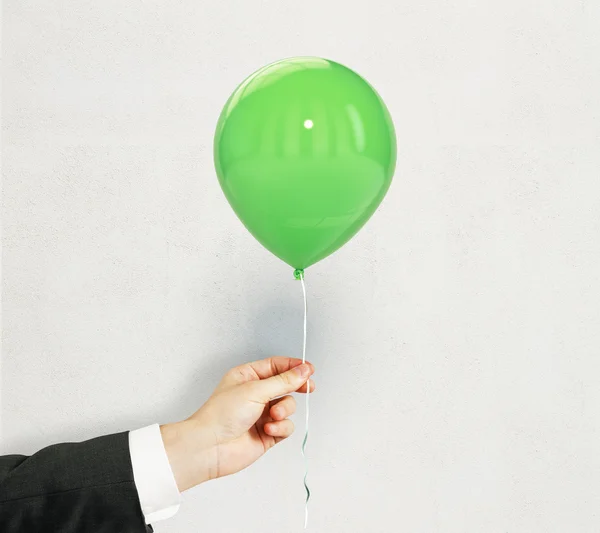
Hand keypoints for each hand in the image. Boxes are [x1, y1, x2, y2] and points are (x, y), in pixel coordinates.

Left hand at [160, 356, 314, 491]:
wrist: (210, 447)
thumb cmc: (221, 414)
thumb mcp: (255, 390)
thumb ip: (283, 381)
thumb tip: (303, 370)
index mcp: (248, 376)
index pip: (276, 366)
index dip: (294, 366)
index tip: (309, 369)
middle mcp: (255, 394)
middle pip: (285, 385)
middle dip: (296, 387)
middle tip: (308, 387)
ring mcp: (262, 414)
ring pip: (288, 406)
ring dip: (284, 410)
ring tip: (273, 415)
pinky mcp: (267, 433)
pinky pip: (286, 426)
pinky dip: (280, 428)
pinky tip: (268, 430)